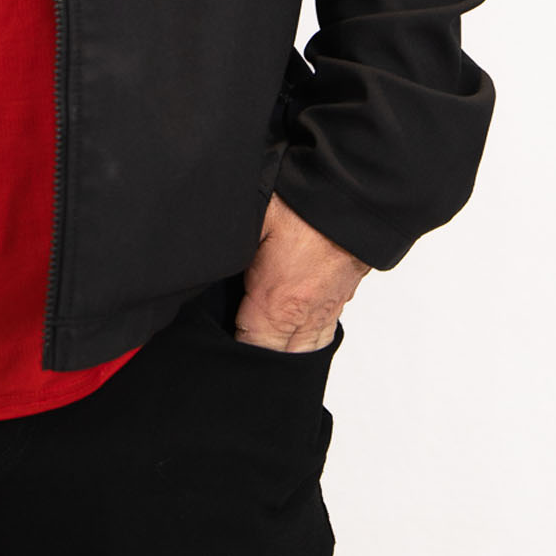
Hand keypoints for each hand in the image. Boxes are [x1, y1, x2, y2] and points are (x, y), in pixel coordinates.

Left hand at [232, 192, 370, 350]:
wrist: (353, 197)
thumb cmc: (303, 206)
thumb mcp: (252, 222)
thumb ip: (227, 246)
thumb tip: (202, 257)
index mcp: (276, 303)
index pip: (251, 348)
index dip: (232, 346)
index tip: (220, 333)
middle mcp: (304, 315)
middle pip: (281, 359)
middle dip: (260, 356)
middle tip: (240, 338)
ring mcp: (327, 308)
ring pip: (308, 350)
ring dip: (288, 350)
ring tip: (267, 340)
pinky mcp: (343, 295)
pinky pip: (325, 330)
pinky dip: (310, 335)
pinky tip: (296, 323)